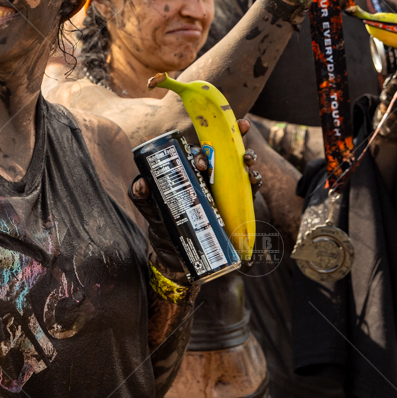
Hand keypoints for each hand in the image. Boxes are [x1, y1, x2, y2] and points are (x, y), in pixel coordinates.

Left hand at [130, 143, 259, 279]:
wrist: (181, 255)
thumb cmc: (166, 226)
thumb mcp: (152, 211)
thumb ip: (143, 198)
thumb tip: (141, 183)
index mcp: (189, 172)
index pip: (196, 154)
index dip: (200, 152)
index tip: (200, 163)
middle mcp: (209, 176)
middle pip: (222, 152)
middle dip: (231, 142)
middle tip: (231, 154)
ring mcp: (225, 188)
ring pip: (238, 166)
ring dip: (246, 158)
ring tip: (248, 160)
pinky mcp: (237, 203)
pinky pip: (249, 189)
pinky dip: (254, 181)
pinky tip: (255, 179)